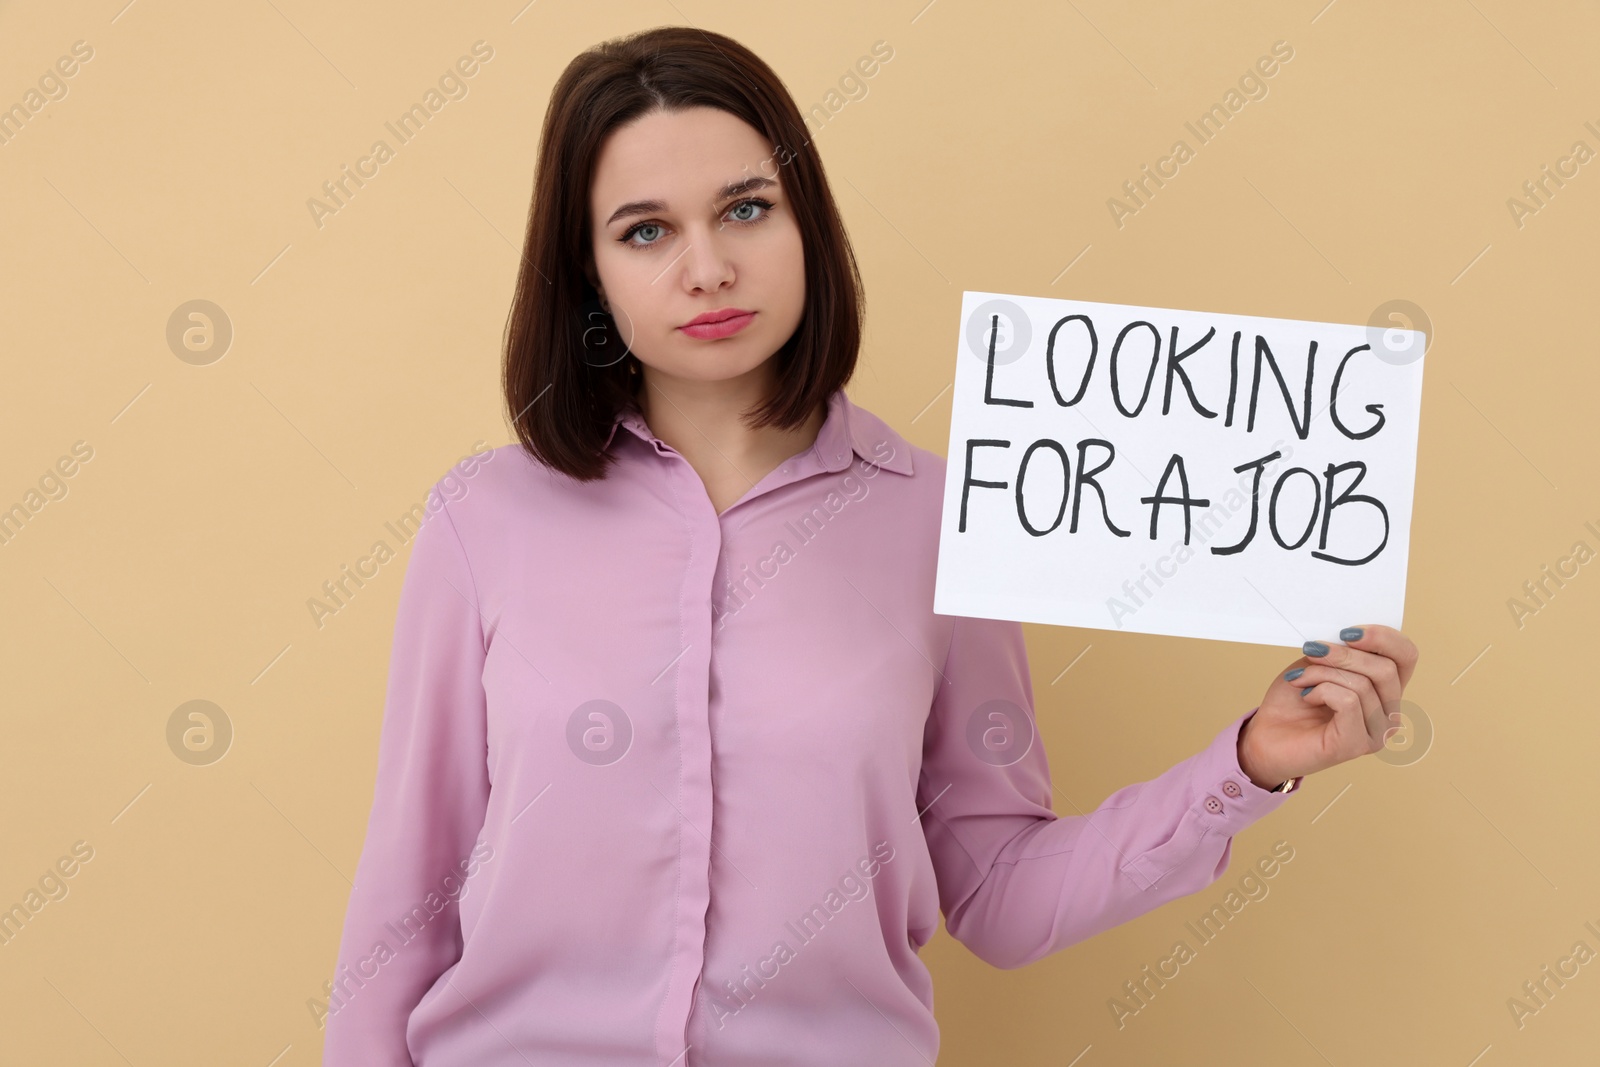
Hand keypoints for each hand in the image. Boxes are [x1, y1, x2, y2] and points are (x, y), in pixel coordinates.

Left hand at [1237, 624, 1420, 789]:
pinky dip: (1322, 691)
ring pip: (1363, 684)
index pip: (1406, 656)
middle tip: (1312, 650)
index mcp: (1386, 690)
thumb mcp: (1318, 662)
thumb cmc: (1293, 700)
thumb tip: (1351, 635)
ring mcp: (1376, 732)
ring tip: (1300, 679)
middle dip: (1344, 654)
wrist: (1265, 736)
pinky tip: (1306, 697)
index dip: (1383, 637)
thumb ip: (1341, 649)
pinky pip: (1349, 701)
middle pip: (1386, 669)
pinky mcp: (1356, 745)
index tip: (1346, 631)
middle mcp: (1389, 713)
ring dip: (1323, 673)